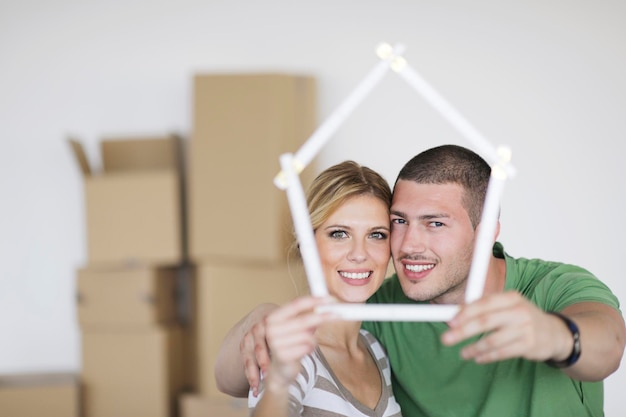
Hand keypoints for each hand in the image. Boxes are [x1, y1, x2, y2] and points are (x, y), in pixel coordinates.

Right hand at [242, 296, 335, 395]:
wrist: (278, 369)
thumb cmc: (288, 344)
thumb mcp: (296, 327)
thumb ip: (308, 316)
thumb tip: (325, 307)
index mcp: (273, 317)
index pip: (295, 304)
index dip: (313, 300)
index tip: (328, 299)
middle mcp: (271, 329)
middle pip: (303, 319)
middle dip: (322, 316)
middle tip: (336, 314)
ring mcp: (275, 343)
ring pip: (307, 335)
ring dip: (312, 339)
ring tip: (305, 343)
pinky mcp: (282, 356)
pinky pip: (307, 348)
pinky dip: (310, 349)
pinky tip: (303, 351)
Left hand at [441, 291, 569, 363]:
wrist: (555, 333)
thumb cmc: (522, 318)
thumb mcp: (507, 307)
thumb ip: (484, 309)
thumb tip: (455, 315)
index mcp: (511, 297)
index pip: (483, 303)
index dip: (465, 313)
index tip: (450, 322)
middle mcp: (519, 311)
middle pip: (485, 321)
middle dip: (463, 331)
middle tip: (447, 338)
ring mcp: (526, 329)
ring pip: (493, 340)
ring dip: (474, 347)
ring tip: (463, 353)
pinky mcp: (529, 345)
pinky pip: (503, 352)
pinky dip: (487, 356)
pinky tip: (478, 358)